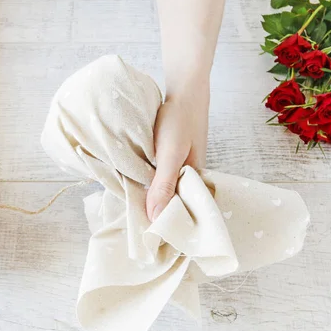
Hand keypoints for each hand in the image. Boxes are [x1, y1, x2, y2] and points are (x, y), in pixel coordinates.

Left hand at [146, 92, 208, 221]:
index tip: (148, 238)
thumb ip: (163, 185)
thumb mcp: (170, 154)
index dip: (167, 226)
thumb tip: (155, 219)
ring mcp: (180, 168)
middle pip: (173, 204)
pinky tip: (137, 188)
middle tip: (137, 230)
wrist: (183, 91)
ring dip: (152, 199)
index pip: (182, 213)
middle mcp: (189, 178)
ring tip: (134, 215)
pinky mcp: (170, 159)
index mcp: (196, 182)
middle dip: (157, 215)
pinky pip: (160, 178)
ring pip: (165, 191)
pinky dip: (150, 183)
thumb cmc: (180, 121)